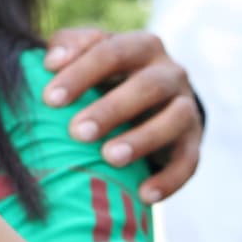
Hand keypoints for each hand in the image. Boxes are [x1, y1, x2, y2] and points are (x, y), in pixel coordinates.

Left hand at [44, 28, 201, 203]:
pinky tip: (144, 195)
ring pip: (174, 119)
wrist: (149, 100)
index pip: (111, 52)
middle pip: (147, 86)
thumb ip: (68, 46)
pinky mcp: (193, 140)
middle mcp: (170, 71)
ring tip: (109, 158)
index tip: (49, 99)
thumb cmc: (104, 74)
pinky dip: (169, 179)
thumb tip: (50, 60)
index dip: (80, 73)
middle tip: (76, 132)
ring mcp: (186, 106)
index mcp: (140, 46)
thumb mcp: (86, 54)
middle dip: (111, 109)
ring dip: (142, 139)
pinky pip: (189, 160)